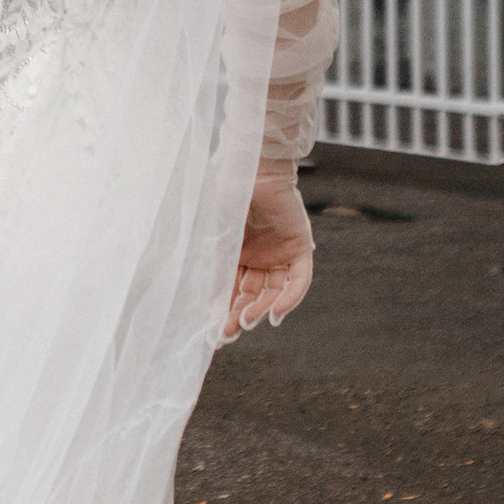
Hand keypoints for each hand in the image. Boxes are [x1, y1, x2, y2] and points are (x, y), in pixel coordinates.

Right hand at [222, 170, 314, 339]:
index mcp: (236, 253)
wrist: (254, 169)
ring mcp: (280, 253)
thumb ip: (213, 266)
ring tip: (247, 321)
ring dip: (261, 309)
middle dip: (240, 316)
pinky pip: (298, 280)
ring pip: (274, 292)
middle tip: (229, 334)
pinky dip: (288, 299)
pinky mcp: (300, 248)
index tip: (215, 334)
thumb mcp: (215, 236)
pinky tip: (275, 314)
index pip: (232, 290)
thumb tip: (204, 302)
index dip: (224, 312)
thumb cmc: (229, 195)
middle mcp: (259, 257)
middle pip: (252, 295)